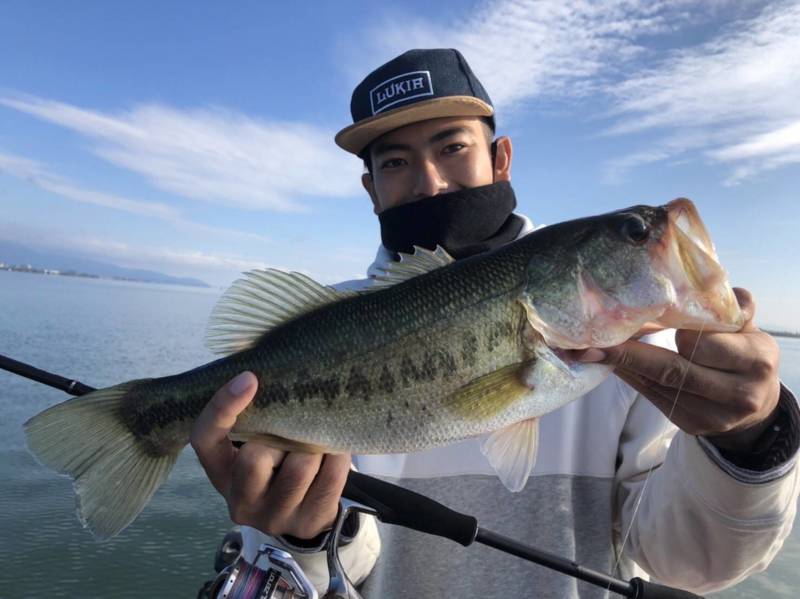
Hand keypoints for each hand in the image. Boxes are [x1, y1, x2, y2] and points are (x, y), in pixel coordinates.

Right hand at [190, 371, 350, 538]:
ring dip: (314, 448)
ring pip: (299, 468)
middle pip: (255, 459)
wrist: (305, 510)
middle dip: (282, 436)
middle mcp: (240, 501)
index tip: (249, 378)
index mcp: (220, 472)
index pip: (205, 438)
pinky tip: (335, 452)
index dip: (222, 407)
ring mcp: (273, 517)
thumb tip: (264, 376)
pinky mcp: (307, 524)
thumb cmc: (278, 462)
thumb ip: (256, 416)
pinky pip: (330, 478)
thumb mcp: (257, 442)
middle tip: (295, 433)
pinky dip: (337, 457)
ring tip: (316, 444)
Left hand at [577, 288, 780, 451]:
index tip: (643, 315)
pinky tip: (610, 362)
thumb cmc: (744, 353)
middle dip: (630, 353)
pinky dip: (630, 377)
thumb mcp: (747, 328)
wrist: (757, 402)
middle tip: (593, 340)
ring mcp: (713, 416)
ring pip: (658, 385)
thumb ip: (730, 307)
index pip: (703, 343)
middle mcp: (738, 393)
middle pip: (674, 370)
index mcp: (756, 361)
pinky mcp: (691, 425)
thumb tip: (702, 283)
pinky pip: (653, 396)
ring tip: (590, 350)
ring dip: (622, 365)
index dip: (675, 331)